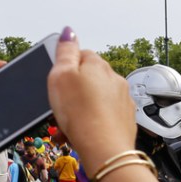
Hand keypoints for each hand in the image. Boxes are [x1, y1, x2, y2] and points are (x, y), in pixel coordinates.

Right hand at [47, 27, 136, 169]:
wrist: (105, 149)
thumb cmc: (80, 113)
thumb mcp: (61, 76)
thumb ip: (65, 51)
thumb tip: (69, 31)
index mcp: (98, 65)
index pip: (80, 55)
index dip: (65, 69)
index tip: (56, 84)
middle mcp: (114, 79)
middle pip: (87, 80)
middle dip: (71, 94)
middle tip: (57, 109)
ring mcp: (122, 100)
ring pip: (93, 101)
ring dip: (78, 112)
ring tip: (65, 128)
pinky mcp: (125, 119)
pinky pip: (102, 117)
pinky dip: (90, 124)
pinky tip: (79, 136)